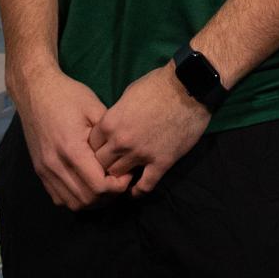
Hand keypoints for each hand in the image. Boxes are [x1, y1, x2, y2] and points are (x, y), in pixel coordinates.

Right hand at [12, 62, 134, 211]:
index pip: (99, 186)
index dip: (118, 186)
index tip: (126, 173)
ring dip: (93, 201)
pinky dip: (75, 198)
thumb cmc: (67, 95)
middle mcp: (55, 163)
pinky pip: (59, 198)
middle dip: (109, 196)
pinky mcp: (39, 169)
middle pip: (88, 199)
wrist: (34, 89)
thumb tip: (124, 157)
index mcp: (71, 148)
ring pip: (73, 203)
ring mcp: (44, 169)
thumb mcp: (94, 107)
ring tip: (104, 186)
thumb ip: (109, 136)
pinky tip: (85, 186)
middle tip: (118, 181)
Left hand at [87, 61, 211, 196]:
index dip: (94, 147)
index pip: (90, 145)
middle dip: (102, 164)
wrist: (188, 88)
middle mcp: (121, 142)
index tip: (100, 149)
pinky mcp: (162, 162)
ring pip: (119, 176)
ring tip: (121, 176)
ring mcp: (141, 154)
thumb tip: (112, 127)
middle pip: (101, 164)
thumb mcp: (126, 96)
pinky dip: (138, 191)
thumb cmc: (156, 86)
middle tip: (109, 165)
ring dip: (120, 176)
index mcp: (110, 123)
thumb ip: (116, 116)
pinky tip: (135, 191)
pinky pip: (146, 185)